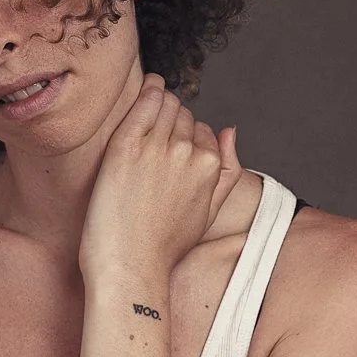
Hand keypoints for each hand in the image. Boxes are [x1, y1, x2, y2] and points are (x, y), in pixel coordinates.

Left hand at [79, 73, 241, 284]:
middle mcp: (188, 152)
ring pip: (164, 104)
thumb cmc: (165, 246)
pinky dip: (147, 91)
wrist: (130, 267)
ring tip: (146, 115)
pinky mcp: (126, 147)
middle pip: (182, 115)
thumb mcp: (209, 211)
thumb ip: (226, 171)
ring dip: (157, 104)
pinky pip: (143, 103)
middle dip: (171, 122)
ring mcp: (157, 148)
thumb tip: (231, 131)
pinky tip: (147, 89)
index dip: (186, 138)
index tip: (169, 149)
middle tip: (153, 138)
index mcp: (210, 166)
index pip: (202, 130)